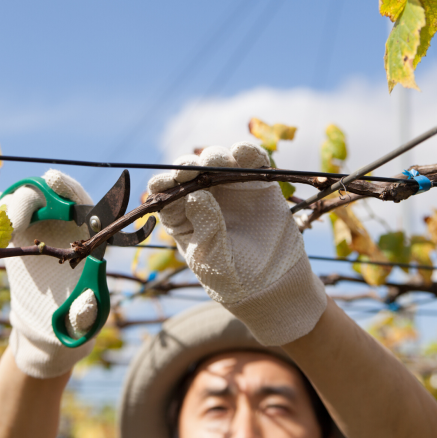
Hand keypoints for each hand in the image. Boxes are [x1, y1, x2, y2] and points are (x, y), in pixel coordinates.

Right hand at [0, 170, 96, 377]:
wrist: (49, 320)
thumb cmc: (74, 315)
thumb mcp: (84, 317)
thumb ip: (85, 312)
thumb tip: (86, 303)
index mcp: (86, 235)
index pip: (81, 200)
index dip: (68, 187)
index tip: (53, 180)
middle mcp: (61, 222)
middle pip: (44, 196)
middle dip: (25, 204)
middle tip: (11, 226)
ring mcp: (36, 223)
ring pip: (17, 200)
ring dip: (1, 208)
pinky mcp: (13, 230)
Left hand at [147, 143, 326, 345]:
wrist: (272, 284)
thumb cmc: (232, 277)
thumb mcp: (212, 258)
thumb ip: (205, 227)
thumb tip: (196, 194)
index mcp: (181, 216)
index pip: (165, 192)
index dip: (164, 182)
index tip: (168, 181)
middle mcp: (202, 197)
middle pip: (189, 170)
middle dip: (188, 165)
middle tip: (192, 169)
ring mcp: (229, 188)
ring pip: (217, 160)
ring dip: (214, 157)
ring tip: (218, 163)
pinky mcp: (257, 183)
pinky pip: (250, 161)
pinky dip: (245, 152)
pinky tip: (240, 153)